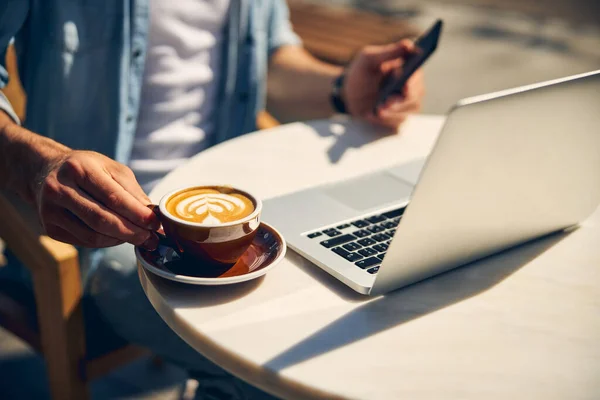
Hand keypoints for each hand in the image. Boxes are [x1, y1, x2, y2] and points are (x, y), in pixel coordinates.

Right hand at [35, 150, 159, 248]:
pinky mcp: (49, 228)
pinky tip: (118, 238)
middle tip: (151, 238)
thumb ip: (132, 191)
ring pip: (92, 235)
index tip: (156, 224)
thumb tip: (152, 215)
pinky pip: (84, 241)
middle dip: (132, 232)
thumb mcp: (111, 168)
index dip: (137, 214)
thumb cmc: (86, 168)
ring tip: (139, 239)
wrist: (45, 171)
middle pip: (102, 220)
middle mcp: (59, 189)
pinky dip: (106, 242)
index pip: (113, 197)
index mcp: (79, 168)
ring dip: (121, 241)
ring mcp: (50, 210)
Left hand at [342, 39, 424, 128]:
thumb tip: (408, 44)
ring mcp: (407, 102)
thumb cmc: (361, 73)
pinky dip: (386, 119)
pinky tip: (374, 115)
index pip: (417, 73)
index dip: (414, 80)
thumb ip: (388, 52)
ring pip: (409, 110)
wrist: (349, 95)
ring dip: (393, 111)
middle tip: (388, 101)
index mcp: (408, 67)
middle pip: (416, 94)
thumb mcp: (369, 59)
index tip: (405, 84)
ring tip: (378, 110)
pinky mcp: (399, 116)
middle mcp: (412, 85)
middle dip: (402, 100)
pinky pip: (399, 121)